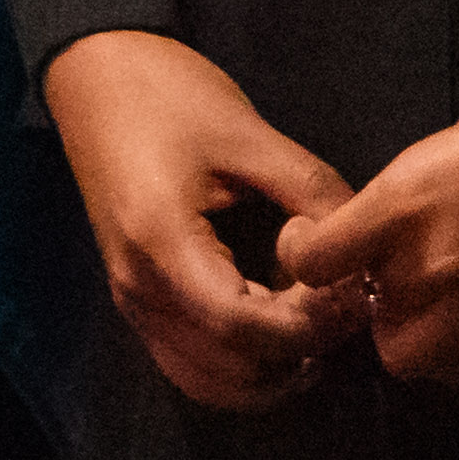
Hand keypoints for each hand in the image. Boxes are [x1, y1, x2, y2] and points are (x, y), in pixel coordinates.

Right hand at [40, 29, 354, 410]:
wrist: (95, 78)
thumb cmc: (168, 95)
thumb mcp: (248, 134)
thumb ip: (309, 191)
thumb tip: (362, 244)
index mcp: (162, 244)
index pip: (242, 327)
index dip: (307, 327)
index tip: (352, 295)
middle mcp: (139, 290)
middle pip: (228, 369)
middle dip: (297, 352)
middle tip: (347, 309)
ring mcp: (132, 302)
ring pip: (207, 381)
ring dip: (269, 371)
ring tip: (320, 326)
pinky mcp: (137, 300)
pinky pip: (190, 362)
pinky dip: (240, 365)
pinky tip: (281, 328)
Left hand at [275, 119, 458, 386]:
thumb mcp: (430, 154)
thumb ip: (388, 205)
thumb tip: (360, 241)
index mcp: (402, 207)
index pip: (316, 260)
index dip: (301, 253)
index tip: (309, 244)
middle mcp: (432, 267)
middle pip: (370, 323)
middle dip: (374, 306)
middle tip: (392, 277)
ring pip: (414, 358)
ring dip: (415, 334)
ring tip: (436, 299)